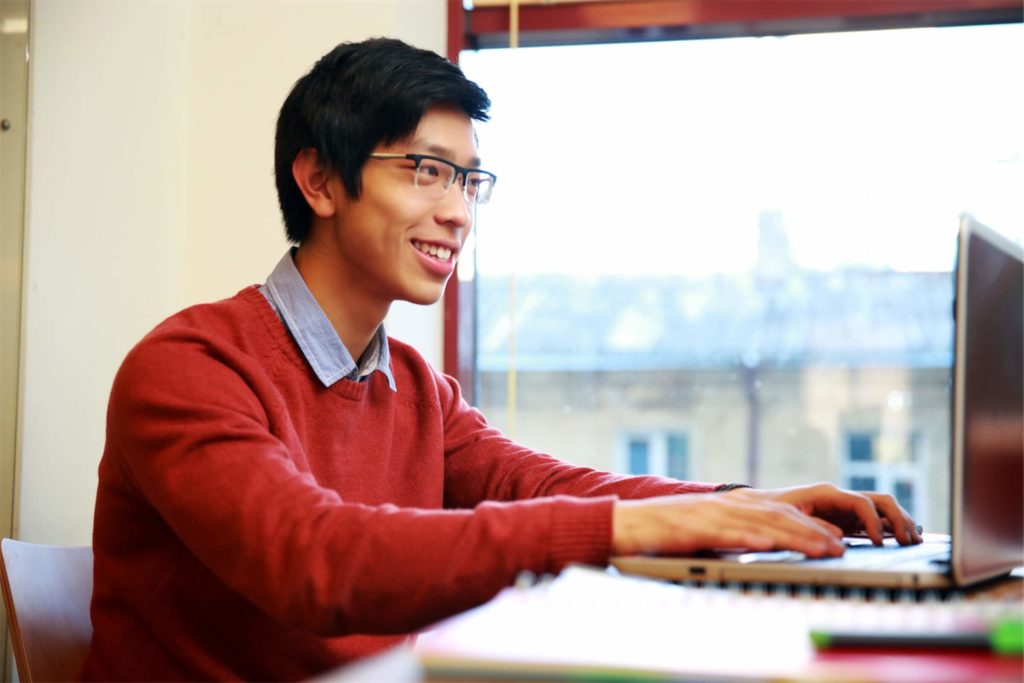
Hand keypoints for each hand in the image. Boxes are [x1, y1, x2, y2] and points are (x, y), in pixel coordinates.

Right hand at [612, 491, 847, 557]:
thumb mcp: (707, 530)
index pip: (780, 513)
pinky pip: (726, 533)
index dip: (810, 525)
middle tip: (839, 547)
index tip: (835, 538)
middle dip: (812, 532)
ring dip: (793, 537)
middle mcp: (725, 505)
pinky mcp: (693, 527)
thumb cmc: (664, 532)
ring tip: (818, 549)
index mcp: (730, 505)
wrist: (626, 524)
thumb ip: (734, 534)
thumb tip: (763, 545)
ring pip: (760, 524)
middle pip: (778, 516)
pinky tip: (768, 545)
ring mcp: (710, 515)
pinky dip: (749, 538)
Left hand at [743, 482, 922, 546]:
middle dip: (898, 519)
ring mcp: (846, 508)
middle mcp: (841, 498)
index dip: (873, 522)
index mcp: (827, 493)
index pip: (861, 503)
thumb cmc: (770, 509)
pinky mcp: (847, 520)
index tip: (879, 542)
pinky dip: (891, 529)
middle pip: (880, 501)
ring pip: (883, 509)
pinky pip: (876, 521)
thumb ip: (813, 527)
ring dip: (900, 523)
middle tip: (909, 542)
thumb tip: (839, 541)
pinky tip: (902, 542)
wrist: (757, 507)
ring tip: (913, 542)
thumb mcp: (786, 517)